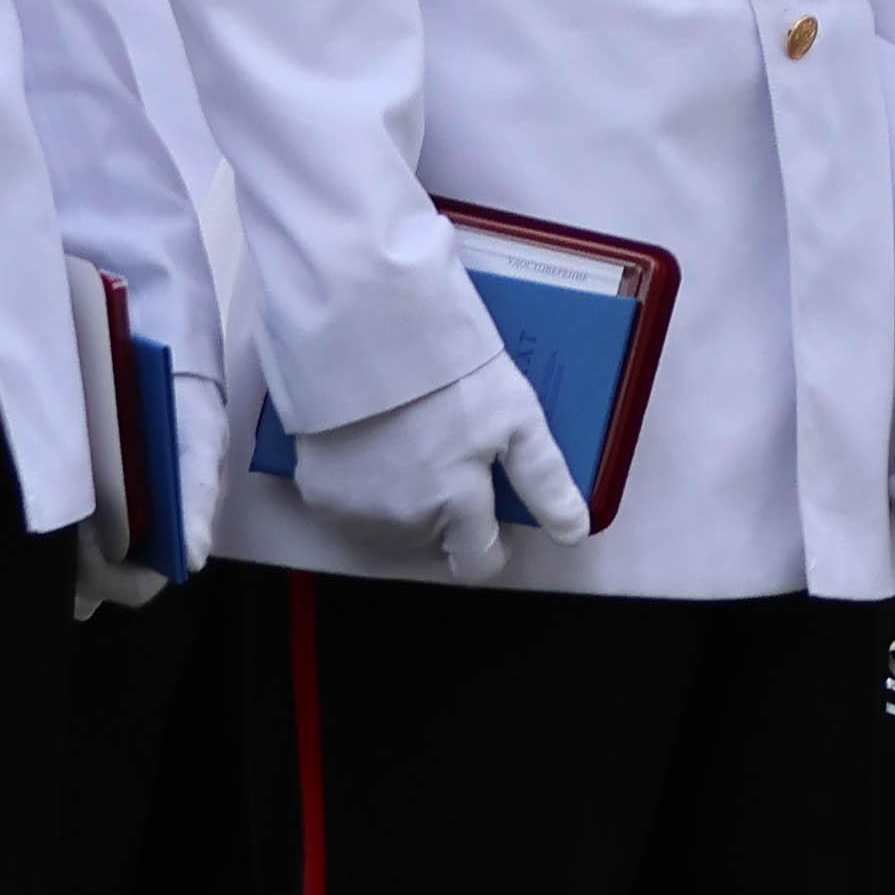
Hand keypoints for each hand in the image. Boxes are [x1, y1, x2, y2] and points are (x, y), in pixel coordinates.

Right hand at [296, 355, 560, 580]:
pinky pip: (351, 507)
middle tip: (450, 454)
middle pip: (437, 540)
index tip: (491, 516)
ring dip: (406, 501)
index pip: (479, 563)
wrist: (366, 331)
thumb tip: (574, 532)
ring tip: (411, 442)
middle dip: (449, 510)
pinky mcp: (320, 494)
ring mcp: (358, 511)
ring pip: (394, 528)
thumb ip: (544, 482)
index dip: (490, 543)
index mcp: (457, 505)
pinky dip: (365, 486)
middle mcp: (405, 521)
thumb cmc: (445, 368)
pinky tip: (375, 445)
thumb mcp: (516, 416)